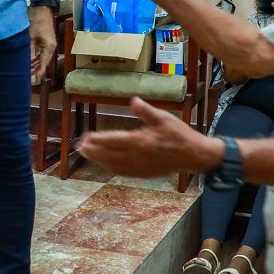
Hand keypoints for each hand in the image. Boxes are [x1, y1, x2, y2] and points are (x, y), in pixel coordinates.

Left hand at [28, 5, 56, 78]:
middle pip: (45, 61)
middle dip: (38, 69)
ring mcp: (51, 44)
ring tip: (30, 70)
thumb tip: (27, 62)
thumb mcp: (30, 38)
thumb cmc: (36, 23)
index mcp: (49, 47)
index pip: (44, 62)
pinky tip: (33, 61)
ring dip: (38, 64)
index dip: (39, 71)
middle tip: (30, 76)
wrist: (42, 11)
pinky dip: (38, 58)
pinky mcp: (48, 42)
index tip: (35, 78)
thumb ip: (29, 51)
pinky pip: (44, 53)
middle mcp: (52, 47)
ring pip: (44, 58)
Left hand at [80, 97, 221, 176]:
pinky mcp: (144, 173)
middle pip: (109, 154)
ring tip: (87, 154)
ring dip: (99, 159)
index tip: (85, 137)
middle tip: (79, 146)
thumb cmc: (179, 135)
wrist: (193, 156)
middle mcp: (137, 156)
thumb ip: (146, 111)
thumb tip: (133, 101)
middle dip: (93, 151)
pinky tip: (105, 164)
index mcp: (141, 141)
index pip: (114, 140)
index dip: (98, 139)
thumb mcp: (164, 118)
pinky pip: (122, 171)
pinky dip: (111, 167)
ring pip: (113, 164)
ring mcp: (140, 167)